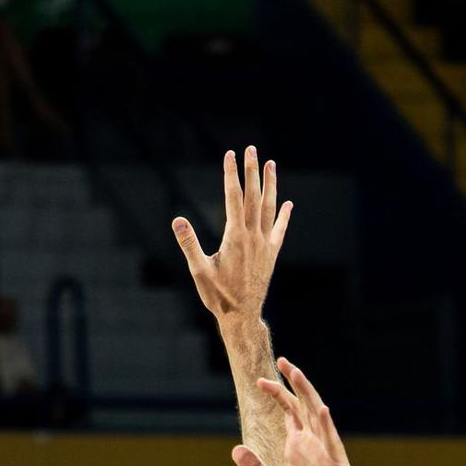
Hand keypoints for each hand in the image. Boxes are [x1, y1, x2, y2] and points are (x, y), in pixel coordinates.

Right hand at [171, 146, 290, 325]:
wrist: (242, 316)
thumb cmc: (218, 296)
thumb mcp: (199, 271)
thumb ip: (189, 244)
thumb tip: (177, 221)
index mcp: (235, 237)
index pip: (233, 197)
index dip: (231, 174)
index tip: (230, 154)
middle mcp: (253, 237)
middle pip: (254, 196)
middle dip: (251, 171)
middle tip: (251, 149)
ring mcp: (264, 245)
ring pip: (269, 208)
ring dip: (271, 185)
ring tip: (270, 164)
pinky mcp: (271, 255)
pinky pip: (279, 230)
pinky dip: (284, 216)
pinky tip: (288, 204)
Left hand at [233, 360, 358, 465]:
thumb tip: (236, 448)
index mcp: (298, 448)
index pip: (289, 412)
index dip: (277, 395)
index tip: (260, 382)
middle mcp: (313, 445)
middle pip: (303, 406)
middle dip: (293, 384)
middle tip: (282, 360)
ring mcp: (326, 453)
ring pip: (318, 416)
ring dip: (308, 394)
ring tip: (297, 373)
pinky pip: (332, 442)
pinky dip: (326, 426)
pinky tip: (321, 410)